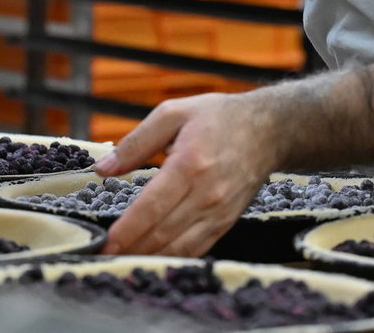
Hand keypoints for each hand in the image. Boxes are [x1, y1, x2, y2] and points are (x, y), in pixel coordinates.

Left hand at [96, 92, 280, 256]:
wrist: (270, 130)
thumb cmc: (219, 117)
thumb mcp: (174, 113)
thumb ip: (136, 141)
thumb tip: (103, 168)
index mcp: (190, 163)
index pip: (151, 207)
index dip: (126, 230)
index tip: (105, 242)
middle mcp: (206, 193)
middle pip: (163, 233)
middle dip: (131, 248)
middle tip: (106, 255)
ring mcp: (219, 211)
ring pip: (179, 247)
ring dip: (149, 258)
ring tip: (124, 260)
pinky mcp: (227, 221)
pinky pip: (198, 248)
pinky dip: (174, 258)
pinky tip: (154, 258)